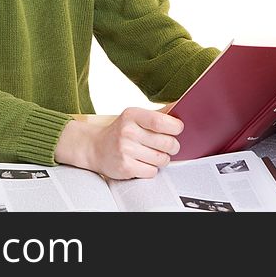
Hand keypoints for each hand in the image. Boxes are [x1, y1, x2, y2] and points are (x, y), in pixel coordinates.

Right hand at [55, 107, 182, 179]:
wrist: (95, 148)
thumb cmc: (120, 132)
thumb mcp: (134, 117)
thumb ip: (157, 114)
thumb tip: (180, 105)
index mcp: (131, 115)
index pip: (160, 121)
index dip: (175, 127)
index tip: (178, 129)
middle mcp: (127, 131)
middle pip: (166, 143)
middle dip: (173, 146)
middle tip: (169, 145)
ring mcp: (125, 150)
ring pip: (161, 159)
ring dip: (162, 159)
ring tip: (154, 154)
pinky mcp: (125, 167)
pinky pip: (152, 171)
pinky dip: (152, 169)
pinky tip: (143, 163)